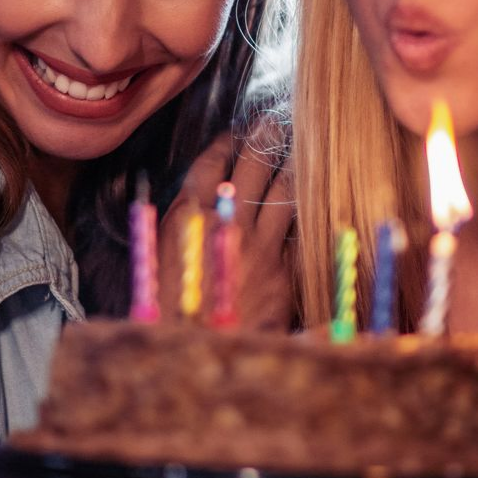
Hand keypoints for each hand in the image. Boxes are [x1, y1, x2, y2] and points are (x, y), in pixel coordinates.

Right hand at [160, 121, 294, 330]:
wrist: (200, 357)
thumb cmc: (170, 311)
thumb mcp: (163, 259)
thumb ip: (183, 225)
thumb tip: (200, 200)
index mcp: (188, 219)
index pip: (210, 165)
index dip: (224, 144)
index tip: (234, 131)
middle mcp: (226, 225)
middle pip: (250, 167)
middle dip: (263, 139)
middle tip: (273, 121)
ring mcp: (259, 247)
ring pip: (284, 192)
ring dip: (292, 166)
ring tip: (300, 147)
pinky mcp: (283, 273)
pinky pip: (299, 231)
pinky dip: (305, 212)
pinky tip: (314, 198)